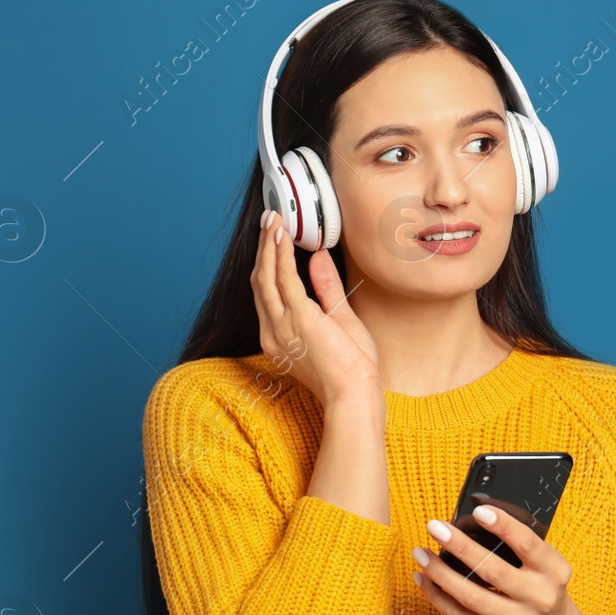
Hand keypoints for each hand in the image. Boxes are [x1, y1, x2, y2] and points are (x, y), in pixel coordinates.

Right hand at [250, 209, 380, 405]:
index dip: (268, 264)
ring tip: (273, 219)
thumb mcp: (340, 320)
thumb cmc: (351, 369)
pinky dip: (280, 255)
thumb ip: (326, 288)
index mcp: (279, 337)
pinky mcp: (298, 319)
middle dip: (264, 248)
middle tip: (269, 219)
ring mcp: (282, 326)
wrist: (355, 395)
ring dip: (269, 245)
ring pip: (266, 277)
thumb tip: (316, 258)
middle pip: (261, 281)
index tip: (272, 239)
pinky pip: (283, 279)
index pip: (267, 294)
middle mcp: (273, 332)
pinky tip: (282, 236)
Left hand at [412, 503, 579, 614]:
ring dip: (441, 573)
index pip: (528, 545)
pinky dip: (438, 597)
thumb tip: (473, 520)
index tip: (479, 511)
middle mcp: (539, 598)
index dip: (504, 526)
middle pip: (493, 571)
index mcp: (554, 571)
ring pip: (471, 596)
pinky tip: (424, 579)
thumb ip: (520, 546)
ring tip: (421, 553)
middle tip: (435, 527)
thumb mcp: (545, 564)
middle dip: (461, 547)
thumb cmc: (541, 586)